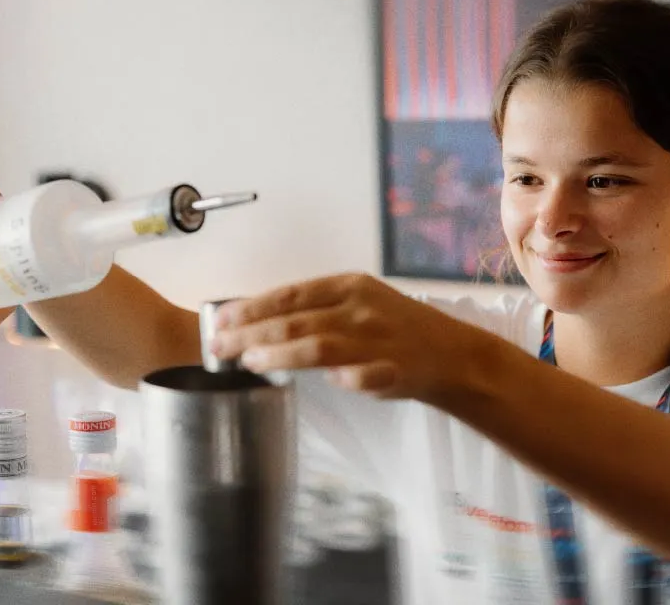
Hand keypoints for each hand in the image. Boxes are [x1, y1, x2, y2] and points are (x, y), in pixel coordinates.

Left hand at [211, 273, 484, 399]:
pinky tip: (319, 383)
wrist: (452, 354)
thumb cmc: (396, 327)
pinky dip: (340, 379)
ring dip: (277, 354)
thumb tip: (261, 323)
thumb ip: (316, 311)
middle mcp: (360, 308)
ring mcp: (376, 340)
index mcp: (349, 286)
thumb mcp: (359, 302)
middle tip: (217, 346)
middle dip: (250, 333)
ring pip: (316, 346)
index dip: (252, 306)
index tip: (221, 318)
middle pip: (294, 320)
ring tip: (247, 362)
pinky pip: (356, 376)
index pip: (290, 294)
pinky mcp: (390, 371)